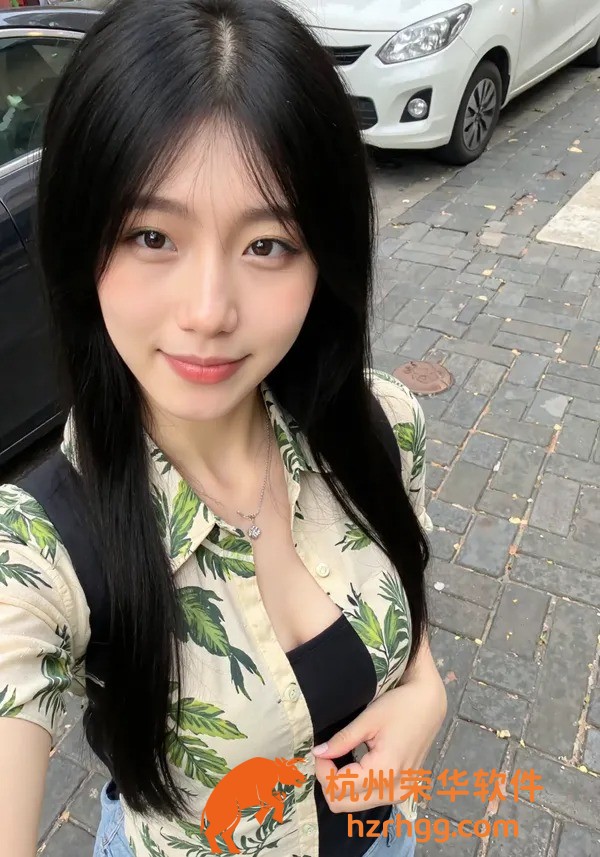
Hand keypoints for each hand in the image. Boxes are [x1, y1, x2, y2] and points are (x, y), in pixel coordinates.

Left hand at [312, 651, 446, 813]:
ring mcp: (400, 794)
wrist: (430, 705)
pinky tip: (353, 766)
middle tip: (327, 756)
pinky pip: (369, 798)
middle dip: (328, 781)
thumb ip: (342, 740)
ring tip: (339, 759)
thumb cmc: (401, 706)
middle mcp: (393, 790)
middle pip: (343, 804)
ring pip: (355, 804)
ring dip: (341, 786)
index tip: (320, 750)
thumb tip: (317, 753)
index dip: (322, 770)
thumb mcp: (368, 719)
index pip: (338, 787)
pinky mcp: (402, 790)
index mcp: (384, 772)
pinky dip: (355, 787)